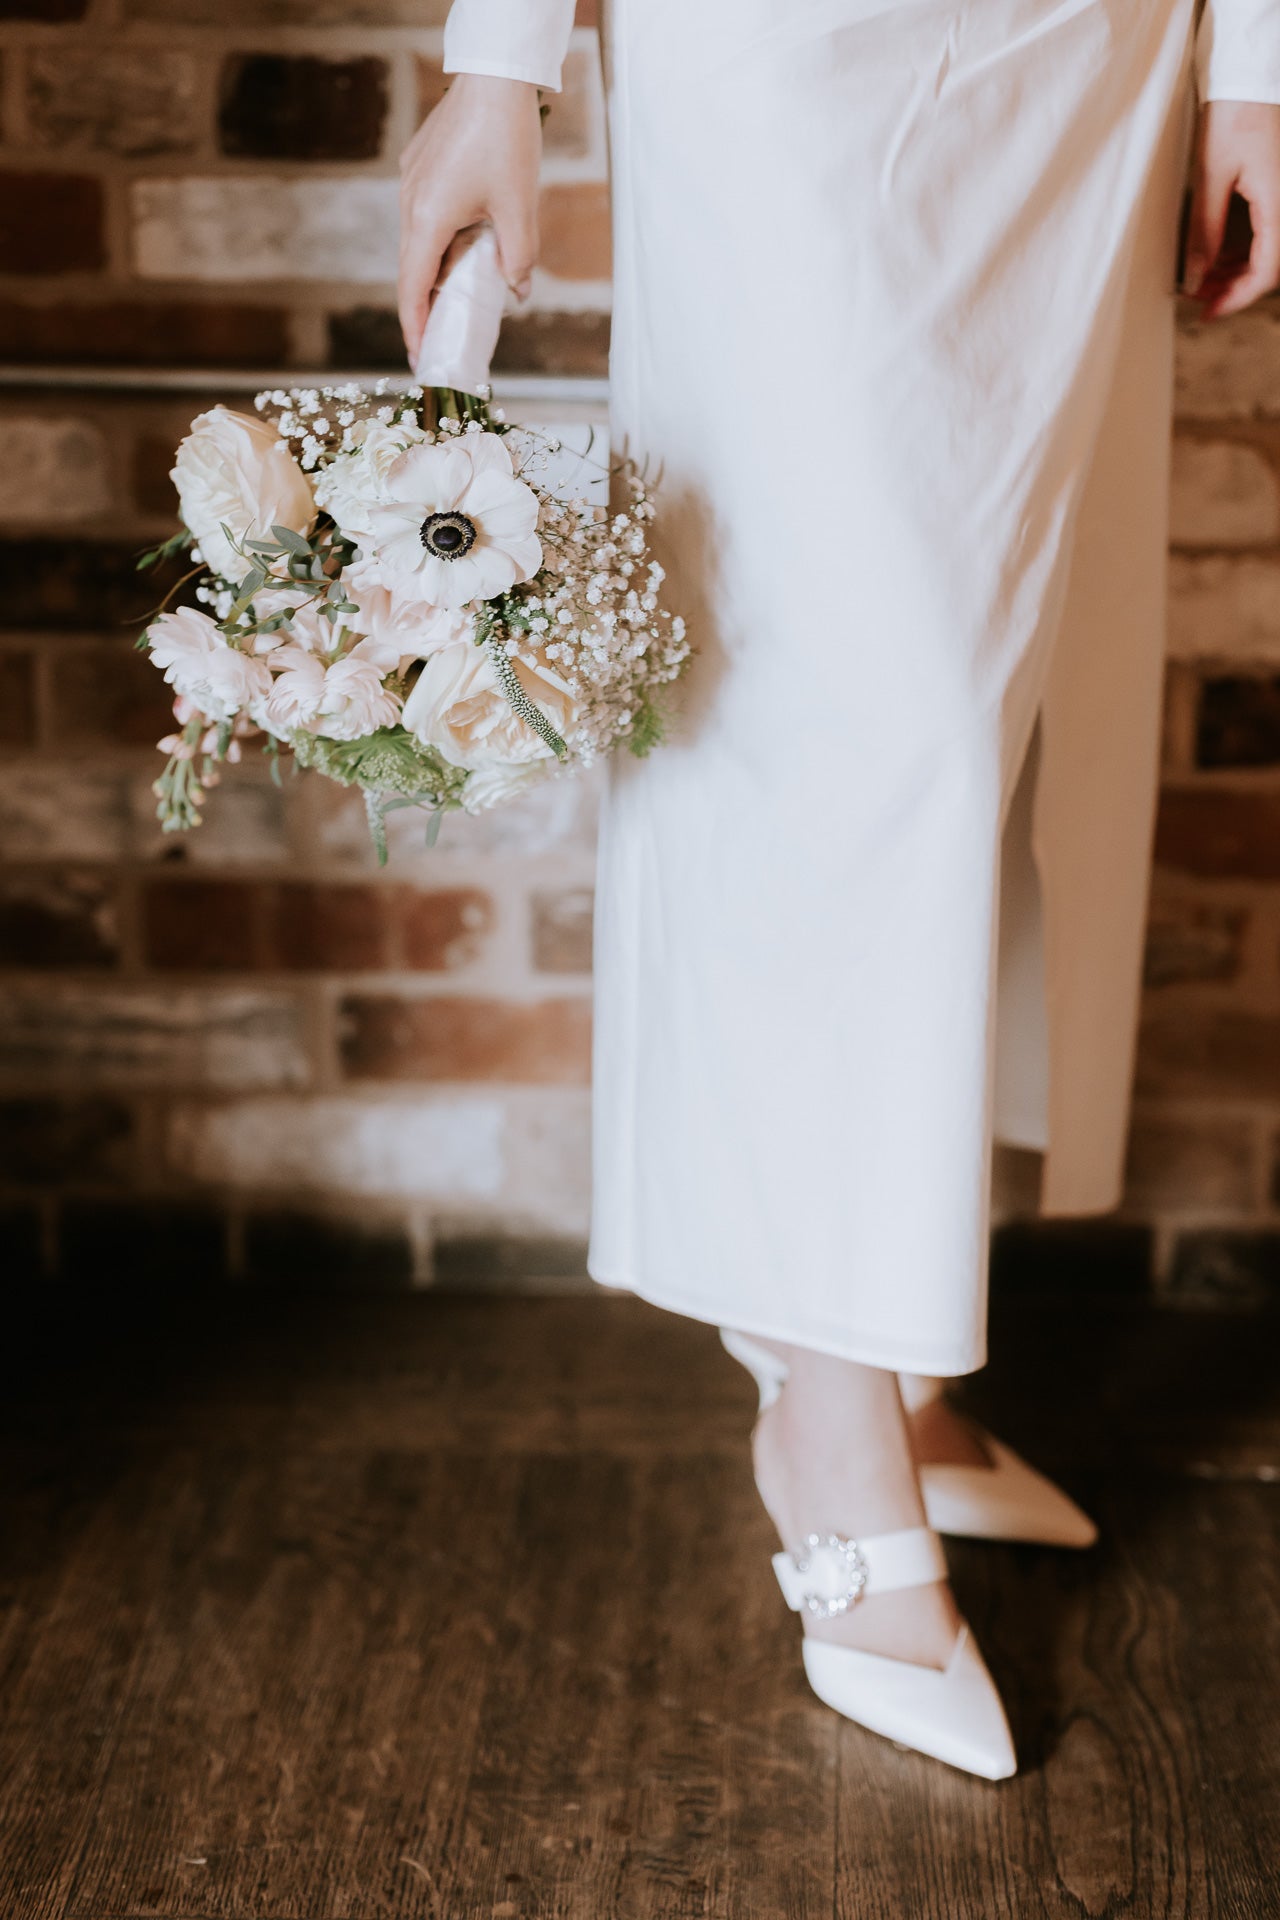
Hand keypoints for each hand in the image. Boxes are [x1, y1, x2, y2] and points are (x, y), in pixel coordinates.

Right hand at [398, 73, 542, 361]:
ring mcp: (412, 183)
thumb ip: (518, 257)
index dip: (416, 326)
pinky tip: (465, 247)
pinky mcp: (420, 167)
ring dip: (435, 272)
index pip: (412, 288)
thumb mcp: (519, 207)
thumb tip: (517, 292)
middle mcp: (411, 203)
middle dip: (424, 308)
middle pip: (411, 270)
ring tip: (458, 297)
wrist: (493, 77)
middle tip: (439, 340)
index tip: (421, 356)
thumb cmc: (506, 139)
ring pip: (420, 242)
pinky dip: (440, 240)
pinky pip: (426, 216)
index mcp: (428, 218)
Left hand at [1185, 101, 1279, 318]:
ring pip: (1270, 252)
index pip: (1267, 270)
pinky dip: (1246, 251)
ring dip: (1239, 272)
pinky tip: (1220, 258)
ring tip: (1203, 281)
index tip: (1207, 313)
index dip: (1237, 299)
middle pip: (1271, 266)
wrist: (1252, 75)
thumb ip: (1204, 232)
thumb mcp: (1211, 176)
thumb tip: (1196, 278)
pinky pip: (1270, 232)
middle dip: (1234, 289)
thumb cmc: (1233, 115)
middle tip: (1197, 299)